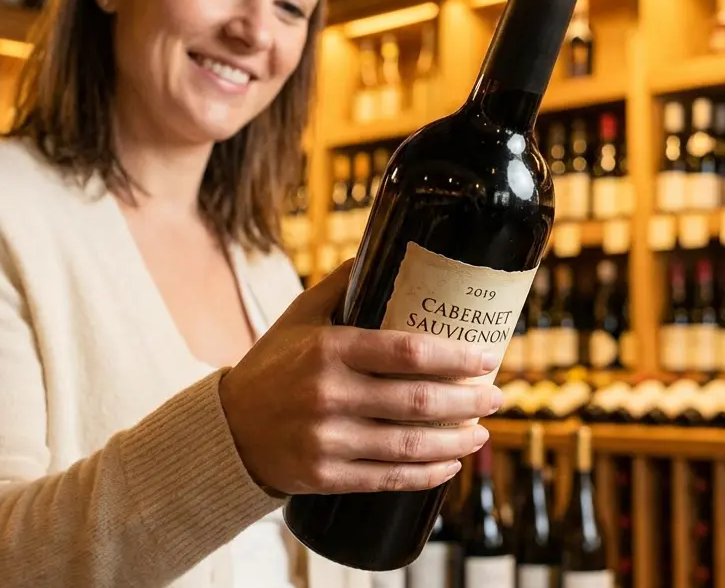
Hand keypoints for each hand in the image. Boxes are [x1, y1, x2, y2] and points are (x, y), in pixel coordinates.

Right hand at [220, 260, 502, 495]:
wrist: (228, 430)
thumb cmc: (273, 365)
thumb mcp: (300, 316)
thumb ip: (342, 285)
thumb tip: (388, 245)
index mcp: (329, 350)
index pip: (407, 352)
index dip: (455, 357)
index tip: (487, 357)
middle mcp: (329, 395)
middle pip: (418, 401)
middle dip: (468, 401)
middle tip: (496, 396)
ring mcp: (327, 440)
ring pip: (409, 445)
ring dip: (456, 441)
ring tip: (482, 433)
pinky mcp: (326, 477)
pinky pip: (388, 479)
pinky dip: (426, 474)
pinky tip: (449, 464)